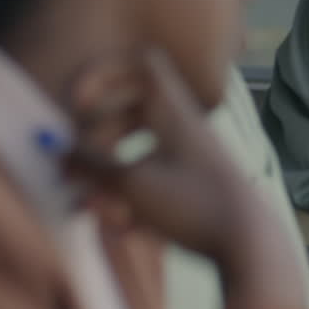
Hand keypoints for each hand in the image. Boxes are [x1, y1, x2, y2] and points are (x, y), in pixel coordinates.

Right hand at [63, 49, 259, 264]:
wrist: (252, 246)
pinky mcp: (198, 187)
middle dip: (98, 133)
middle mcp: (186, 127)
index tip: (77, 104)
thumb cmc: (194, 206)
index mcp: (173, 111)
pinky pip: (156, 182)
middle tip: (78, 158)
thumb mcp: (130, 185)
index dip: (104, 73)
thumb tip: (57, 150)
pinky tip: (127, 230)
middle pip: (136, 108)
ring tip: (97, 207)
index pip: (142, 63)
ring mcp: (194, 157)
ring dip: (112, 174)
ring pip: (141, 151)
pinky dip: (134, 199)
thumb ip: (88, 165)